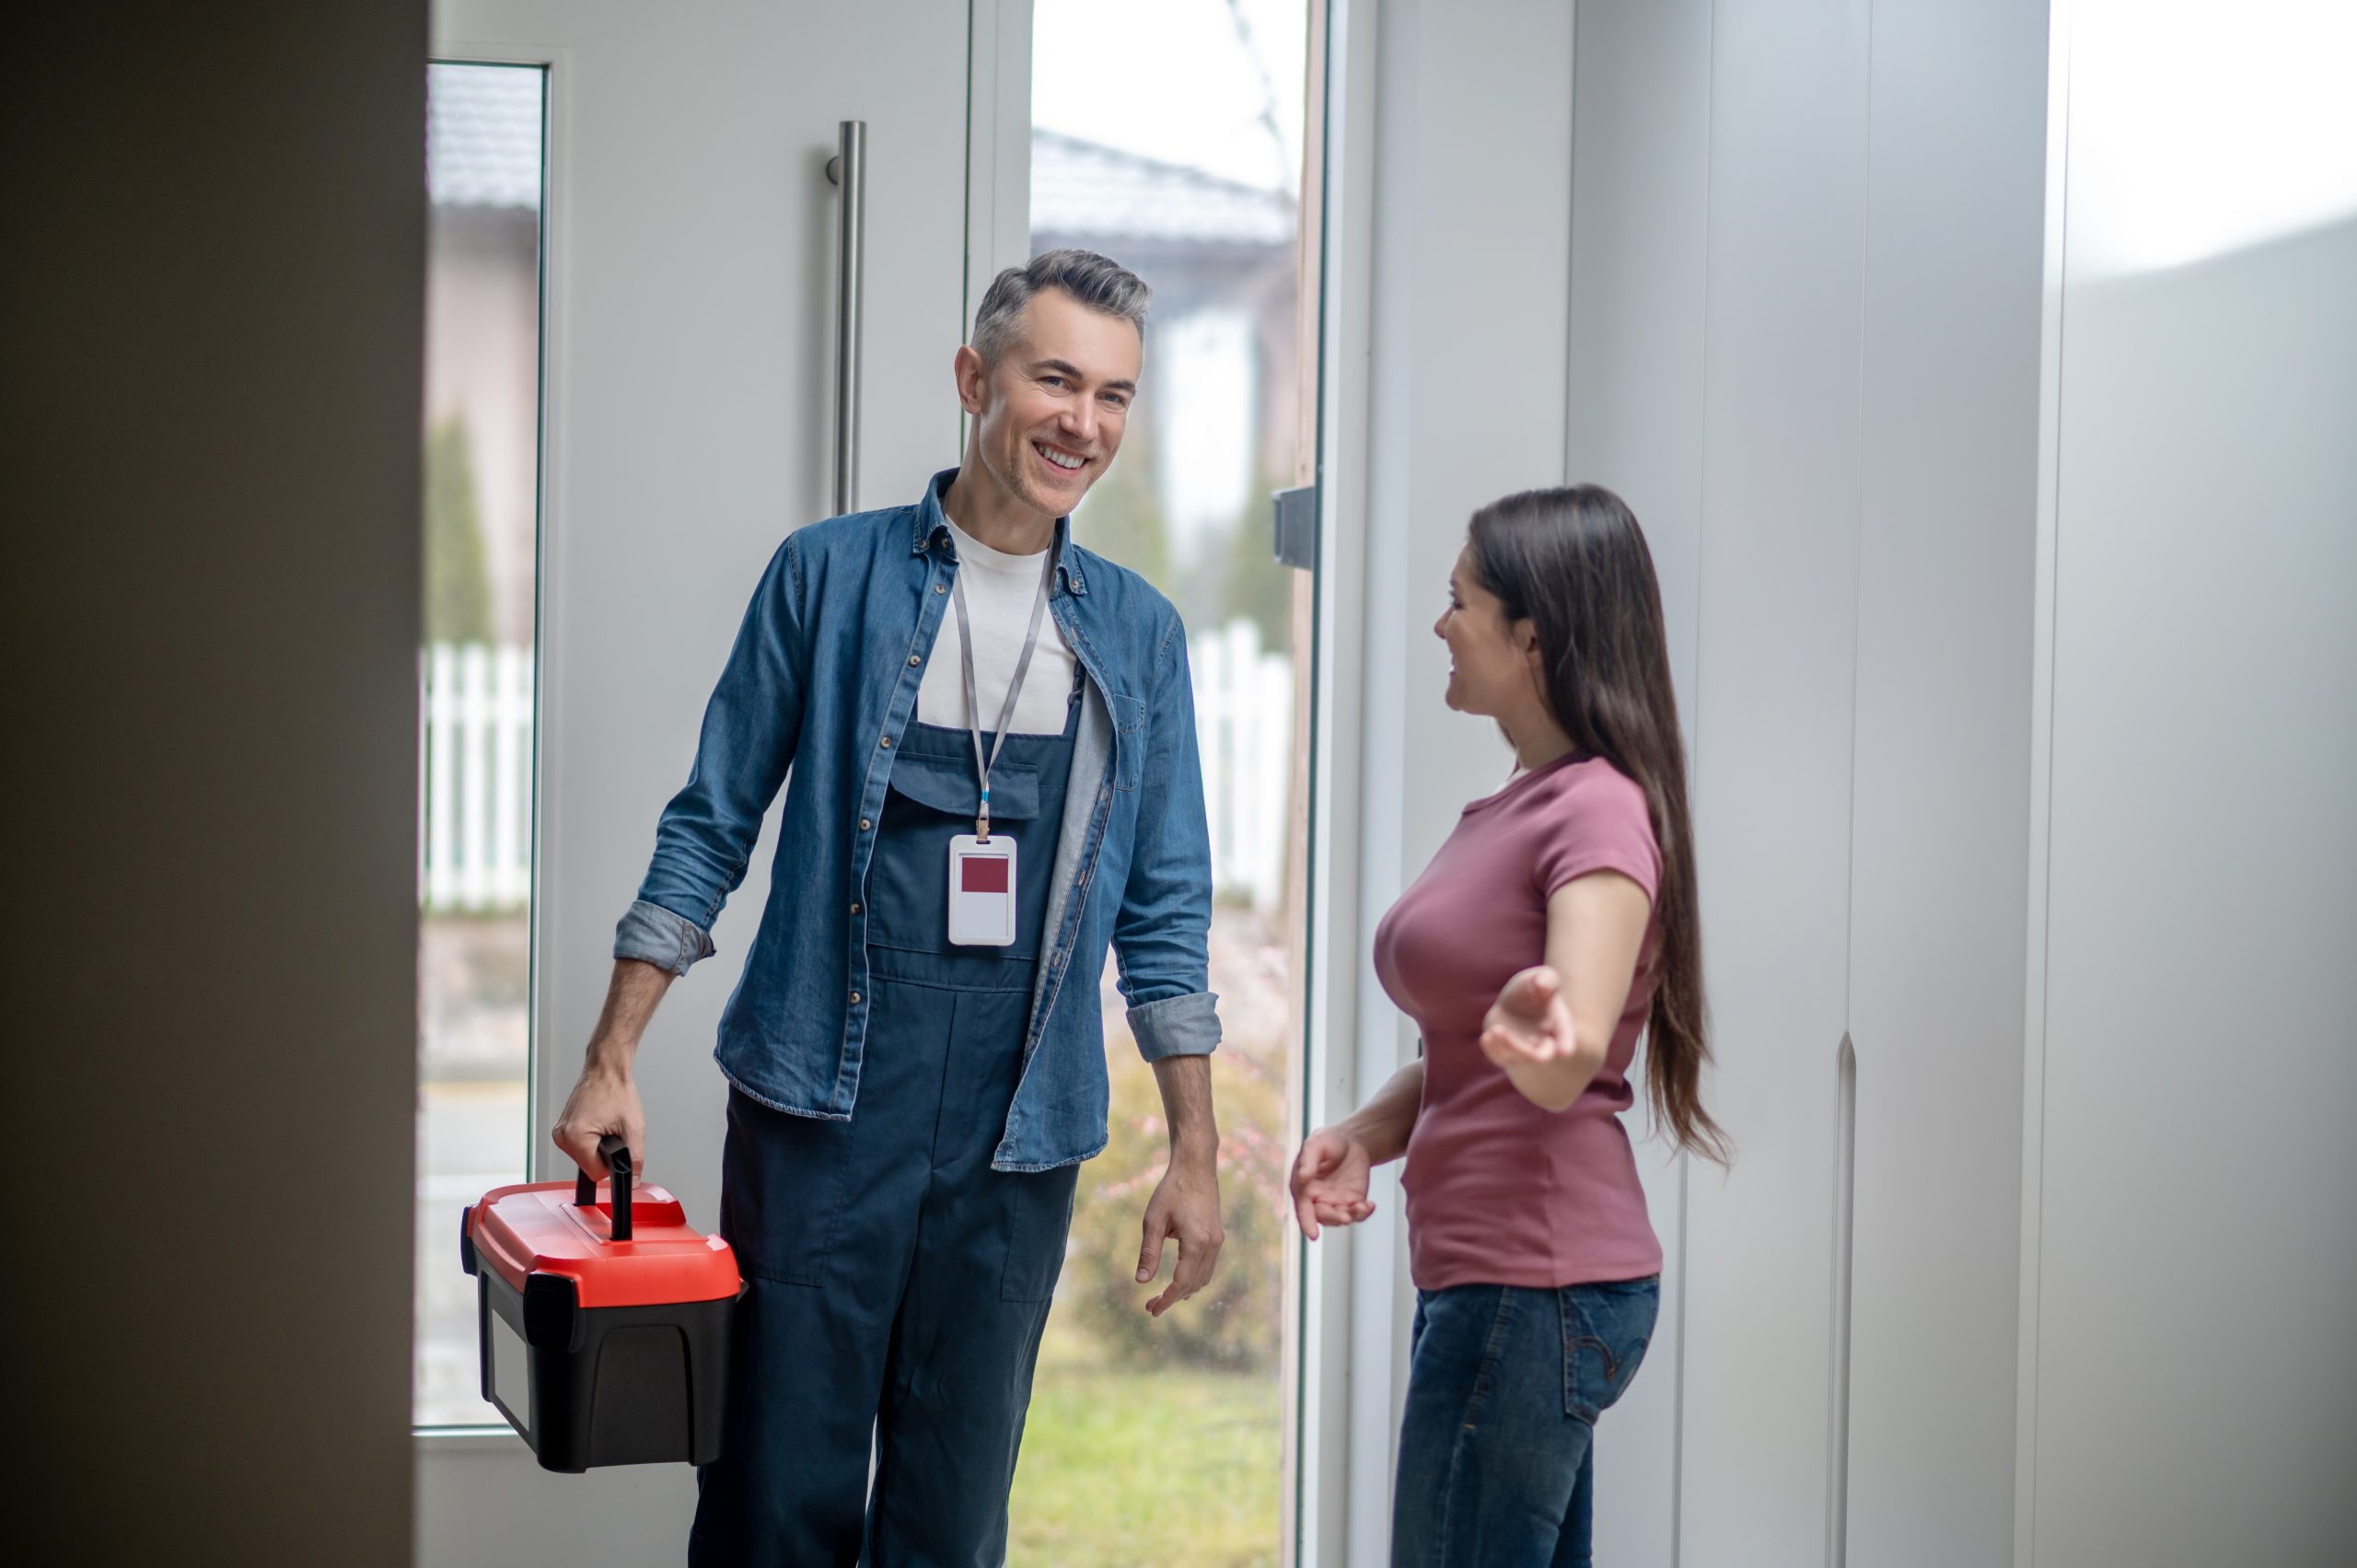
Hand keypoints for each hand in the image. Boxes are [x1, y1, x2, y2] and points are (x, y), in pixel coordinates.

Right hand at [552, 1062, 644, 1180]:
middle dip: (604, 1153)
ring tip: (605, 1124)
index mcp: (575, 1137)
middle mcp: (562, 1136)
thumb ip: (635, 1159)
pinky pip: (579, 1148)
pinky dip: (591, 1141)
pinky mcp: (562, 1129)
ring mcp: (560, 1133)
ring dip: (598, 1147)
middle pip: (588, 1166)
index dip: (611, 1164)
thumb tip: (633, 1181)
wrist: (606, 1070)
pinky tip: (597, 1124)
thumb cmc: (617, 1091)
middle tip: (611, 1130)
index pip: (595, 1174)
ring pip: (584, 1158)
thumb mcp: (634, 1129)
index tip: (616, 1144)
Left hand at [1135, 1149, 1223, 1317]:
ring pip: (1204, 1277)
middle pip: (1194, 1284)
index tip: (1151, 1310)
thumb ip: (1149, 1252)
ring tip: (1163, 1297)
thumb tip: (1141, 1281)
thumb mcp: (1153, 1220)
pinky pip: (1208, 1266)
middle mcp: (1212, 1245)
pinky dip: (1194, 1278)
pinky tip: (1180, 1280)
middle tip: (1150, 1307)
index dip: (1166, 1299)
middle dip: (1173, 1298)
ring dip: (1185, 1290)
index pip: (1182, 1282)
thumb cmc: (1172, 1190)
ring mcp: (1218, 1241)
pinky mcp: (1217, 1236)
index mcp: (1197, 1242)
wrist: (1196, 1167)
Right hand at [1289, 1125, 1374, 1238]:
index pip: (1303, 1209)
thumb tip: (1302, 1176)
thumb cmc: (1328, 1141)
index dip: (1307, 1223)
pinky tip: (1370, 1205)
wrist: (1351, 1141)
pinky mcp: (1352, 1202)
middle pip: (1323, 1217)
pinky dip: (1364, 1213)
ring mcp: (1335, 1202)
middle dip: (1334, 1219)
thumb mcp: (1316, 1143)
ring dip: (1350, 1217)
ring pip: (1340, 1218)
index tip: (1313, 1235)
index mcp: (1303, 1188)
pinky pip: (1357, 1214)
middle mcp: (1317, 1199)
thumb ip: (1308, 1159)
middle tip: (1345, 1216)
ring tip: (1362, 1207)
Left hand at [1480, 965, 1576, 1070]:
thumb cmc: (1532, 989)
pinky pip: (1501, 1060)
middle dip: (1521, 1048)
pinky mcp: (1508, 1055)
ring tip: (1495, 1029)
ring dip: (1505, 1046)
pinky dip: (1493, 1051)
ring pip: (1518, 1060)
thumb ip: (1547, 979)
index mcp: (1559, 1024)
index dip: (1566, 1042)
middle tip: (1500, 1030)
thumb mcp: (1542, 977)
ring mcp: (1526, 1052)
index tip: (1564, 1051)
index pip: (1565, 1035)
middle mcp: (1545, 1042)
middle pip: (1540, 1056)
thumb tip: (1542, 986)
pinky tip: (1487, 1037)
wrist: (1513, 1003)